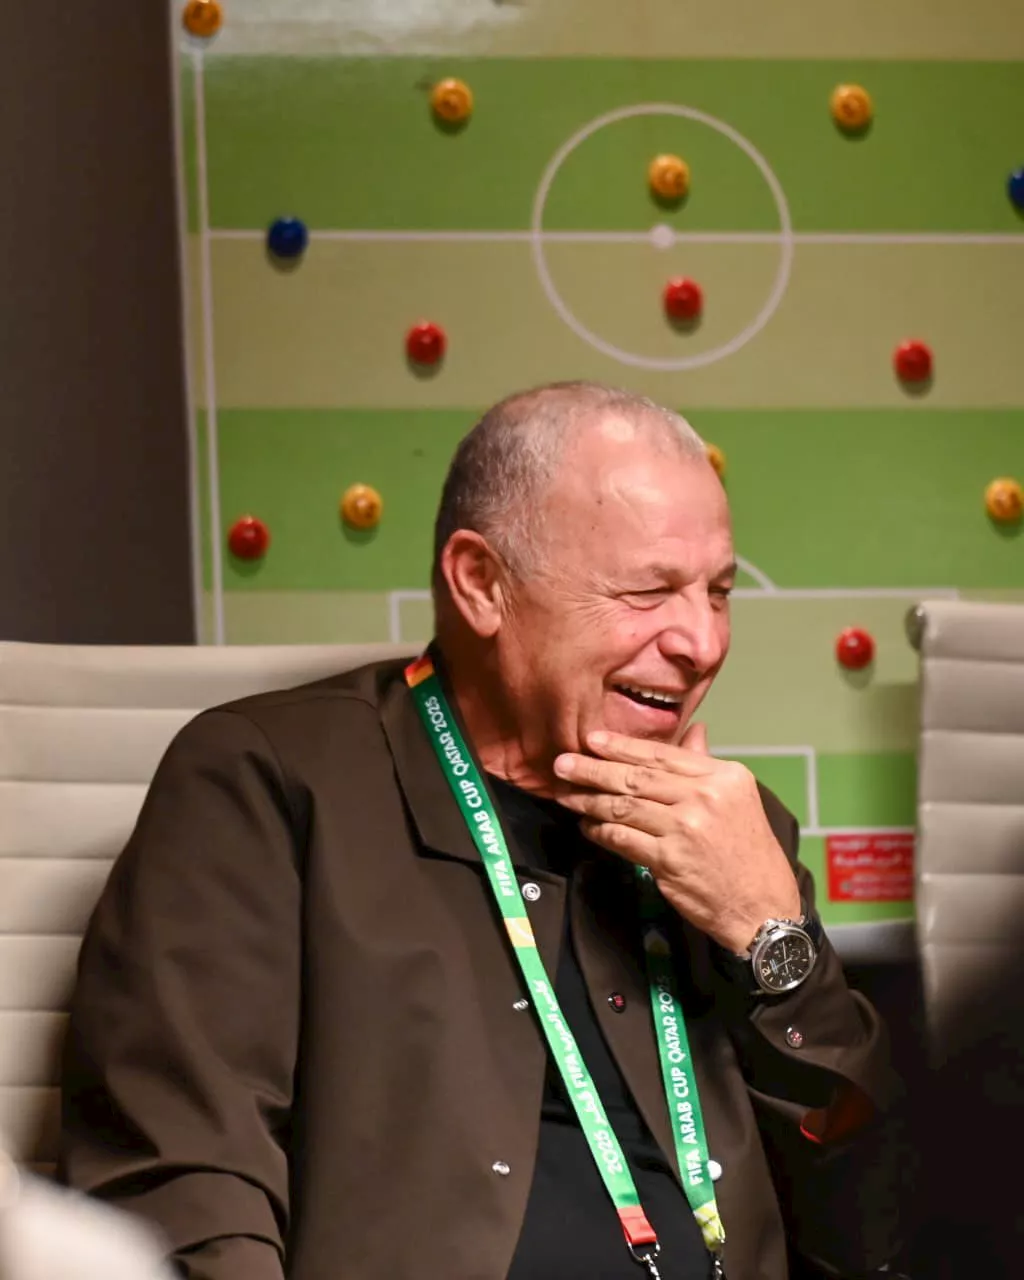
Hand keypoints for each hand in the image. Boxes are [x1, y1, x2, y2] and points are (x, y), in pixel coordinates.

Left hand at [552, 724, 800, 952]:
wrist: (763, 907)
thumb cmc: (749, 853)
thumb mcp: (739, 799)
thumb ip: (707, 765)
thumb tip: (694, 730)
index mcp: (723, 777)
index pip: (662, 754)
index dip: (622, 746)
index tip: (592, 739)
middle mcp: (705, 797)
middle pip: (637, 777)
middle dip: (593, 769)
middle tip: (562, 764)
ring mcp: (685, 829)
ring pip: (624, 807)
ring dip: (589, 800)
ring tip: (566, 795)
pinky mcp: (668, 860)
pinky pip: (623, 838)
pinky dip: (600, 831)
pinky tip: (587, 826)